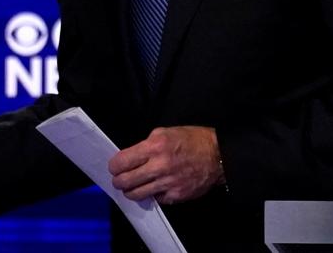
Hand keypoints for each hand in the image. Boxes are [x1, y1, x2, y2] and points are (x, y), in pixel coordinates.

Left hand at [108, 126, 223, 204]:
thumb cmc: (191, 140)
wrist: (217, 155)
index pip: (122, 161)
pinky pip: (156, 199)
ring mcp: (168, 183)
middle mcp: (159, 166)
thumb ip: (146, 145)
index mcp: (154, 147)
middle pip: (125, 181)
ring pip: (137, 194)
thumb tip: (130, 157)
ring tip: (131, 187)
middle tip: (119, 179)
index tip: (114, 167)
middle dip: (118, 181)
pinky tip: (153, 189)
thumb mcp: (165, 132)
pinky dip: (152, 195)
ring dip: (130, 191)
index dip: (114, 166)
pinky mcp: (176, 196)